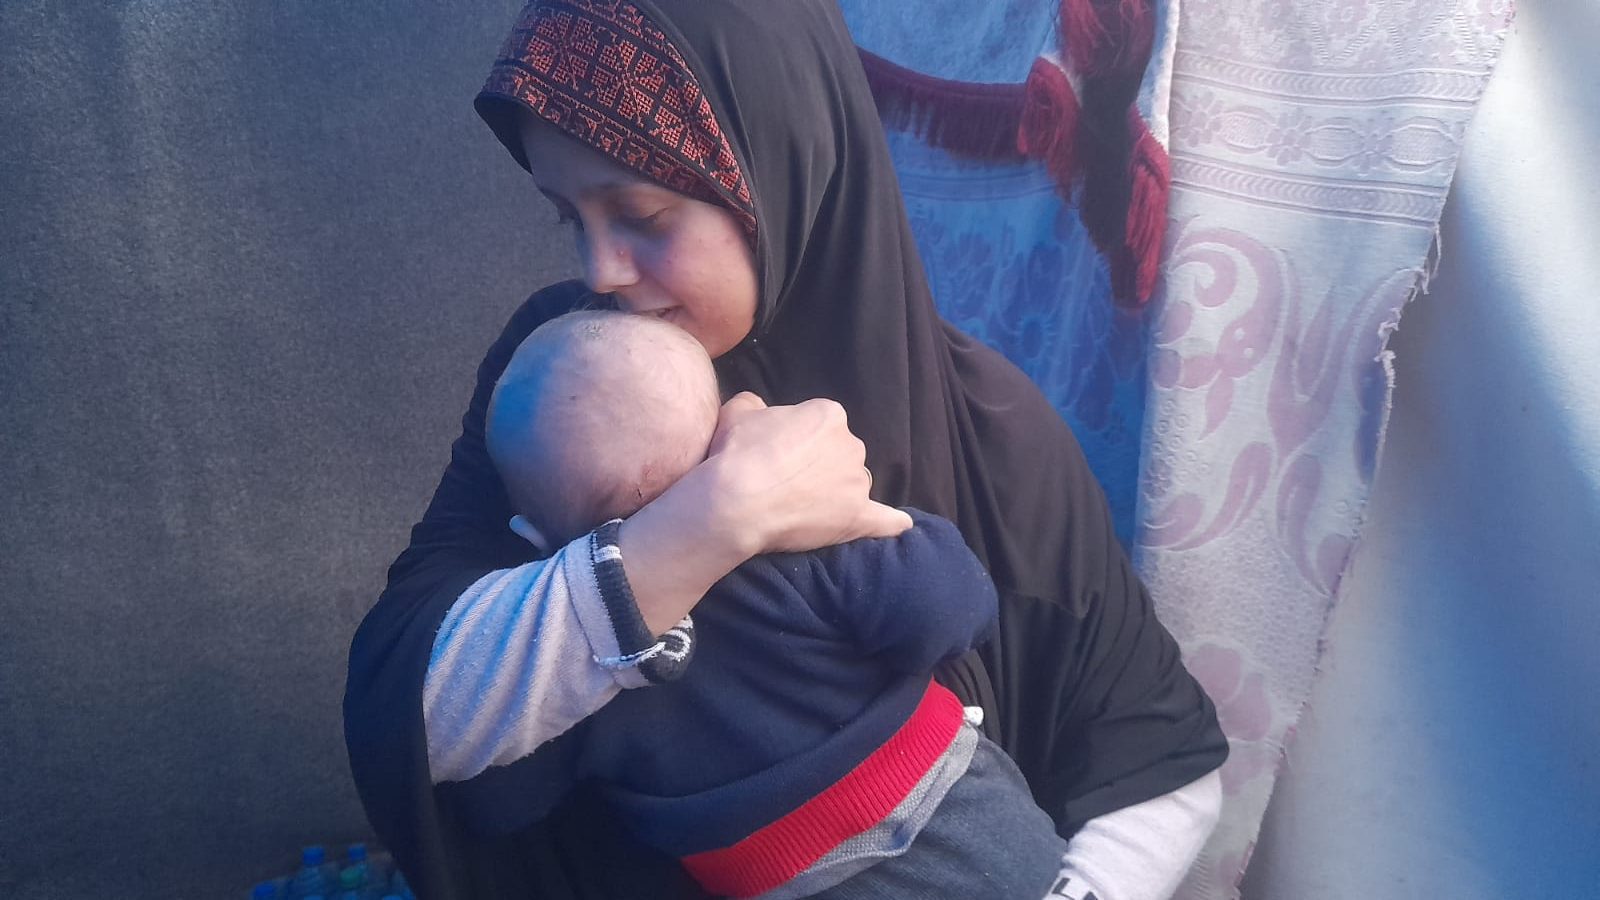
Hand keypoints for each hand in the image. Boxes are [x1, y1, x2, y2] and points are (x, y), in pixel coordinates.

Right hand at [704, 392, 911, 554]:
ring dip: (838, 493)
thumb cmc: (736, 454)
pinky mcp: (858, 517)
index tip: (777, 455)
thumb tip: (758, 407)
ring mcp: (857, 482)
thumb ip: (753, 404)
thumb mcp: (737, 413)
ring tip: (804, 509)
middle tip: (785, 482)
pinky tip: (898, 525)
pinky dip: (891, 523)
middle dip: (819, 466)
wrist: (736, 503)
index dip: (798, 441)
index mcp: (829, 415)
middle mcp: (851, 444)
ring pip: (853, 484)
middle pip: (840, 454)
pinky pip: (884, 520)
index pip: (820, 425)